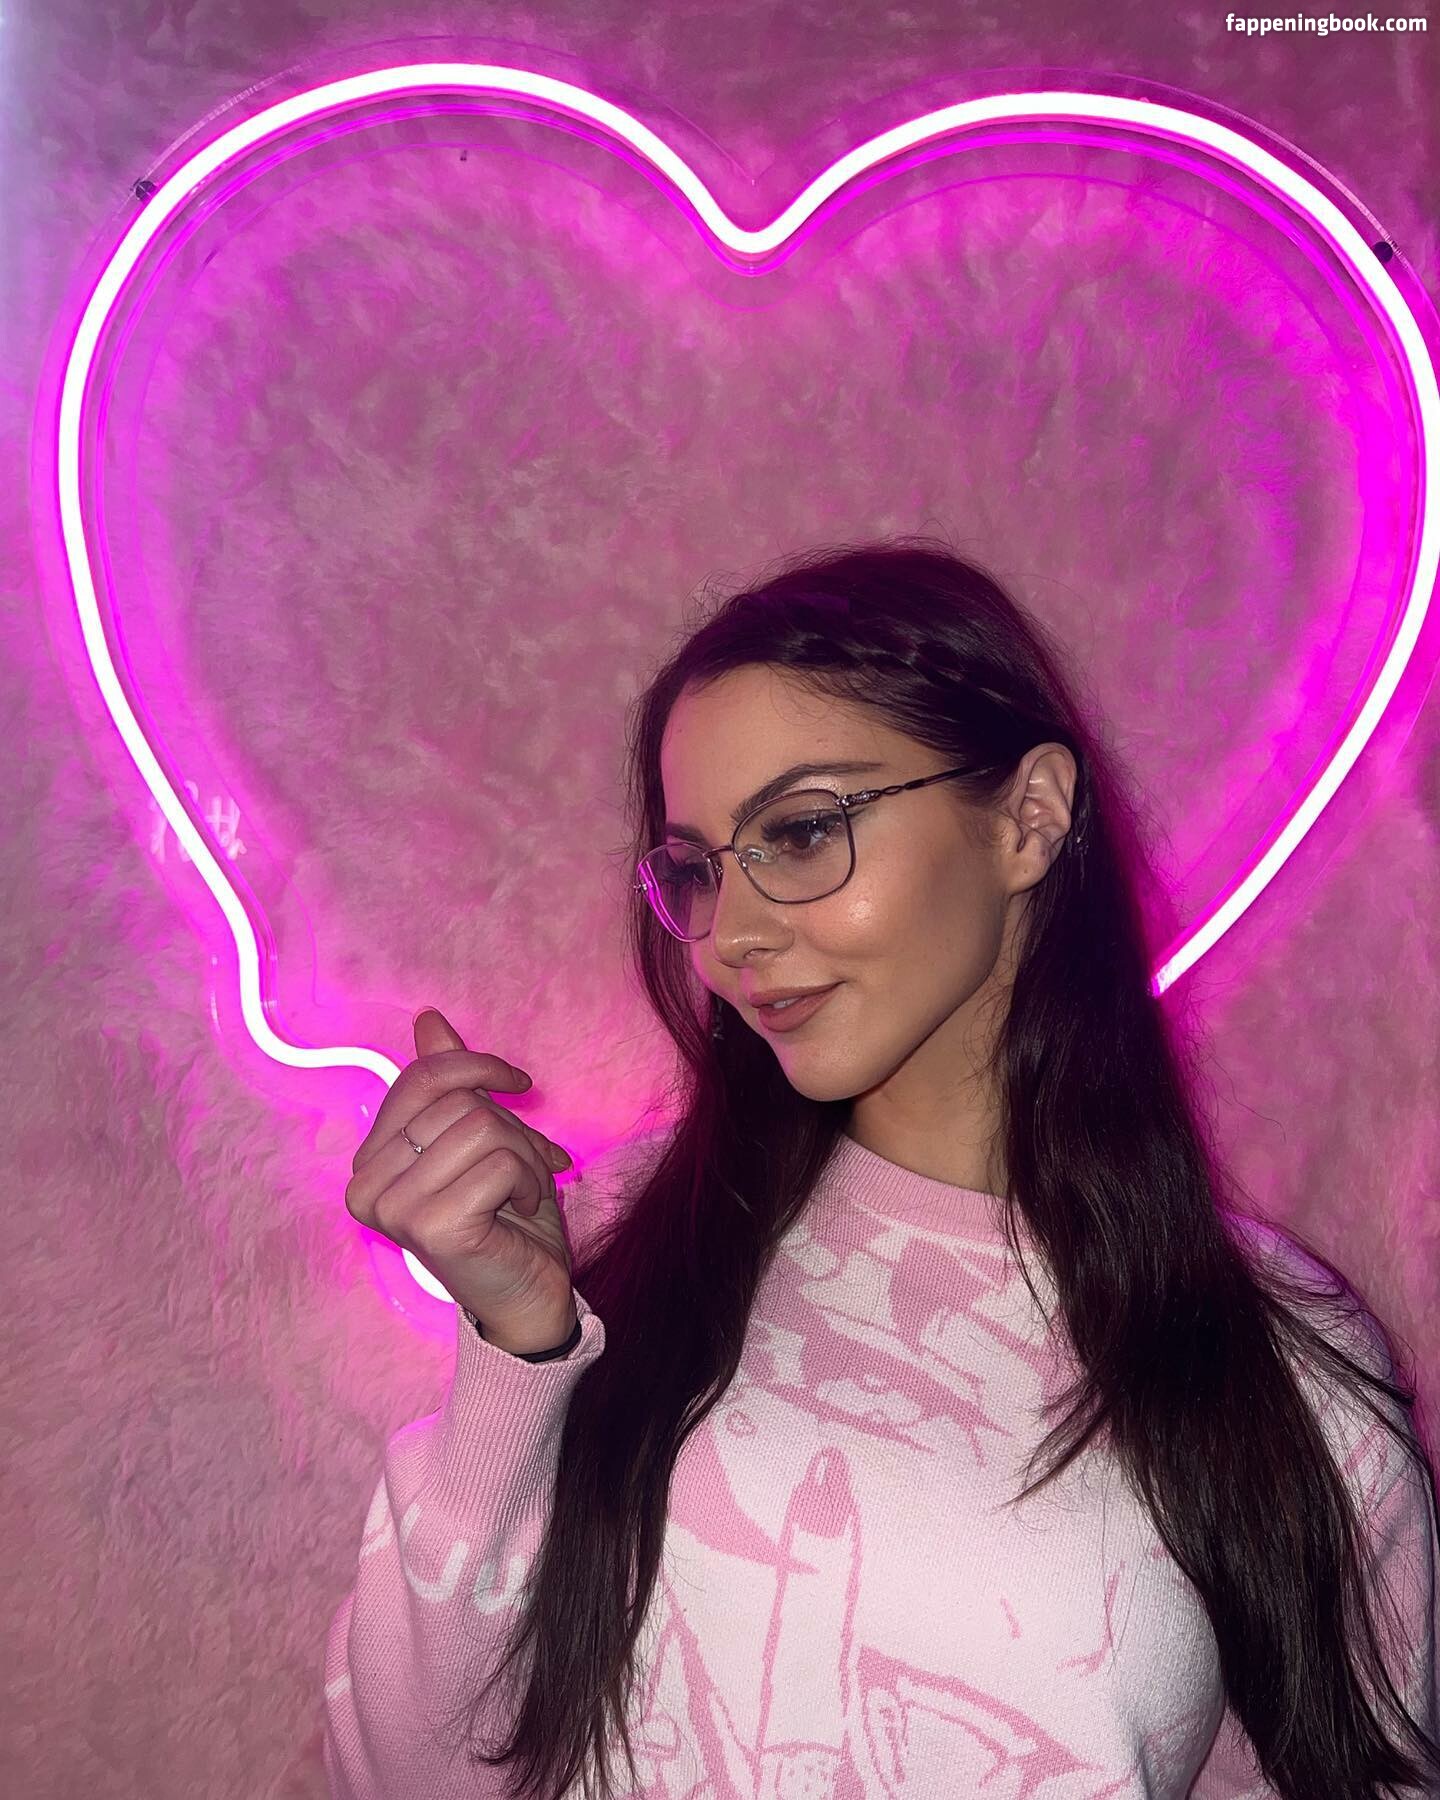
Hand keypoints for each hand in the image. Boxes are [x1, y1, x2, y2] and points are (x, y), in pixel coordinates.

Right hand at [344, 1007, 578, 1353]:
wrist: (529, 1293)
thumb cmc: (504, 1218)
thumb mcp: (480, 1138)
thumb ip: (448, 1086)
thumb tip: (429, 1020)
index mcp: (370, 1163)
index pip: (418, 1081)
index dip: (474, 1066)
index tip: (519, 1081)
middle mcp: (366, 1186)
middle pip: (455, 1103)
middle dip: (509, 1126)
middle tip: (526, 1166)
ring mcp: (393, 1210)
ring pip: (480, 1127)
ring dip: (523, 1155)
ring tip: (522, 1190)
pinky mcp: (430, 1227)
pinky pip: (498, 1162)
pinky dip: (527, 1179)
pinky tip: (519, 1211)